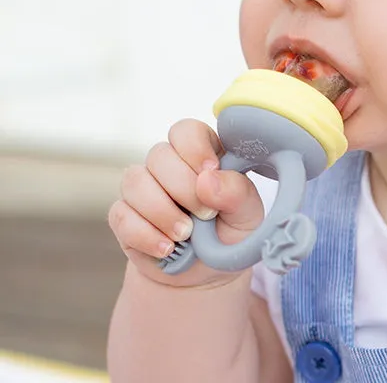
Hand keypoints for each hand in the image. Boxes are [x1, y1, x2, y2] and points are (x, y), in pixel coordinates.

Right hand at [108, 118, 264, 287]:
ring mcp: (143, 188)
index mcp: (201, 153)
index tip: (210, 171)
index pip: (186, 130)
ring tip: (186, 234)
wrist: (205, 272)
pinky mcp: (124, 216)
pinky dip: (145, 235)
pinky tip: (166, 248)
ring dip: (162, 211)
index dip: (195, 148)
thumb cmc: (230, 233)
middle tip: (205, 214)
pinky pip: (121, 215)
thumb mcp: (248, 215)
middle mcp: (168, 165)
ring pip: (135, 181)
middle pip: (159, 154)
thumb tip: (207, 179)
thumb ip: (237, 193)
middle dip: (183, 187)